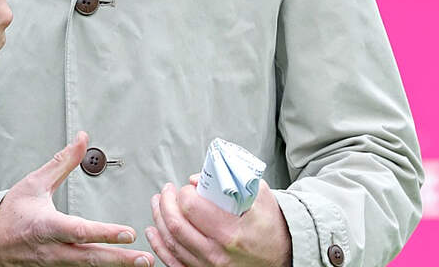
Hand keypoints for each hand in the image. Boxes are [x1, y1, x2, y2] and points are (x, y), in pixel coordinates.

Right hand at [0, 132, 154, 265]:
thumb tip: (82, 140)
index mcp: (46, 226)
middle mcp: (51, 250)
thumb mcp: (35, 182)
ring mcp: (52, 265)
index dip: (105, 233)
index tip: (128, 233)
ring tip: (139, 264)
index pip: (79, 231)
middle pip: (90, 258)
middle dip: (119, 260)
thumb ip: (63, 163)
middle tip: (144, 259)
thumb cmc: (10, 213)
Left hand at [146, 176, 290, 266]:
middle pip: (177, 225)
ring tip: (157, 204)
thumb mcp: (259, 196)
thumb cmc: (271, 225)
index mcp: (231, 232)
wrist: (284, 256)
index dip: (183, 193)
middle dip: (165, 203)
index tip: (185, 188)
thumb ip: (231, 181)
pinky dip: (159, 246)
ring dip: (158, 220)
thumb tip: (196, 179)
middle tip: (166, 191)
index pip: (192, 207)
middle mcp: (218, 253)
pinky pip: (174, 262)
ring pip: (171, 243)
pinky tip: (154, 231)